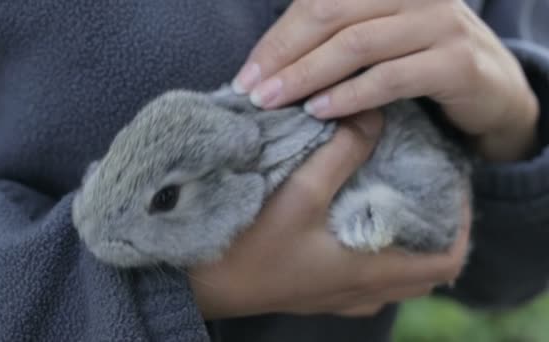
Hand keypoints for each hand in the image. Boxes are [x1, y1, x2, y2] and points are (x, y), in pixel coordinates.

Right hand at [190, 110, 470, 319]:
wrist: (201, 283)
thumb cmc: (248, 245)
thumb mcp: (299, 193)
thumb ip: (341, 152)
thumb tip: (374, 118)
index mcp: (369, 273)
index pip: (446, 261)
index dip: (462, 225)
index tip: (455, 188)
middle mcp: (362, 292)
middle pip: (426, 271)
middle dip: (437, 230)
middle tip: (428, 189)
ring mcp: (339, 298)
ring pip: (397, 276)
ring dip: (407, 243)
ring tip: (398, 201)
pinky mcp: (318, 293)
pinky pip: (369, 280)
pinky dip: (379, 253)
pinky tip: (358, 223)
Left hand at [232, 0, 538, 161]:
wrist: (493, 89)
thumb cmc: (420, 64)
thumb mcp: (378, 41)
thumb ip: (336, 40)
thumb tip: (270, 66)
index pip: (318, 2)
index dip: (277, 38)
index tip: (246, 75)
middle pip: (331, 15)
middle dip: (284, 55)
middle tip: (252, 91)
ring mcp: (438, 24)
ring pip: (357, 44)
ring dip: (308, 76)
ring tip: (273, 102)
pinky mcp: (456, 63)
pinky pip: (392, 77)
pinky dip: (351, 95)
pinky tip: (320, 112)